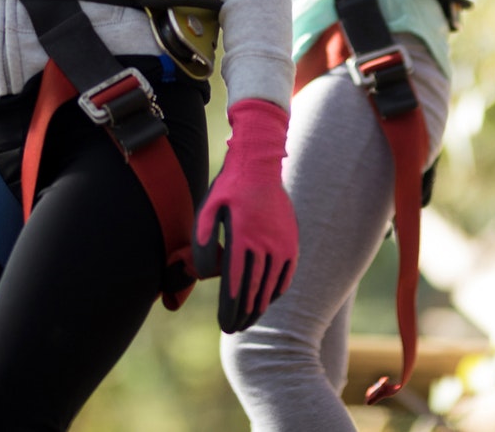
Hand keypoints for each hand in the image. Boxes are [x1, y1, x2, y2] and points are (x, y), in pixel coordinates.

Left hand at [194, 98, 296, 332]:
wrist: (260, 165)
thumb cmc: (228, 188)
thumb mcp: (208, 208)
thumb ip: (203, 241)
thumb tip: (208, 273)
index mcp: (242, 238)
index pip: (236, 283)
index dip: (230, 307)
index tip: (225, 323)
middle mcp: (265, 244)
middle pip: (254, 289)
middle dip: (243, 313)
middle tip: (234, 329)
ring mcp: (282, 243)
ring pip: (272, 284)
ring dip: (260, 306)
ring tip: (249, 320)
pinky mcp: (291, 241)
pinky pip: (286, 273)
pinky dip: (278, 290)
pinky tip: (269, 299)